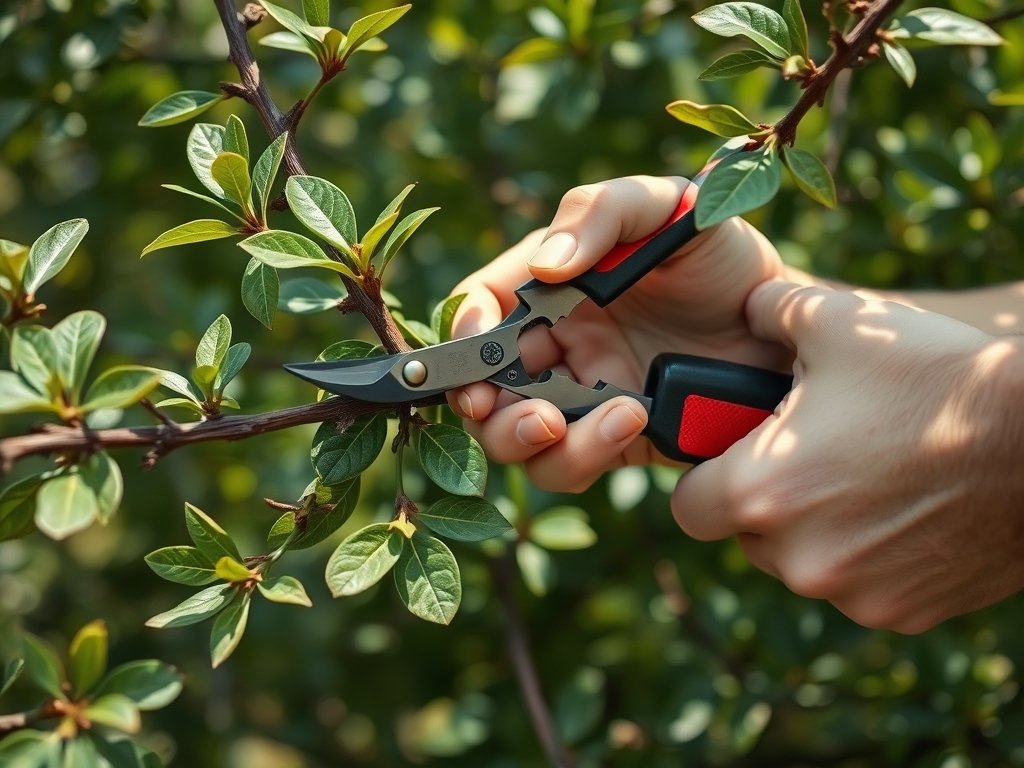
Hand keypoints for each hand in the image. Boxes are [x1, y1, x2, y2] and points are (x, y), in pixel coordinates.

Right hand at [448, 175, 789, 491]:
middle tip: (534, 412)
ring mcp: (581, 397)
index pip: (481, 307)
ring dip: (535, 440)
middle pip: (482, 389)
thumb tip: (546, 264)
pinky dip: (585, 452)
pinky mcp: (612, 440)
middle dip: (488, 409)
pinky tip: (633, 420)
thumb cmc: (721, 255)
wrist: (782, 327)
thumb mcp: (666, 207)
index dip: (464, 328)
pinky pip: (570, 463)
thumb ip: (602, 213)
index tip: (479, 340)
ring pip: (520, 439)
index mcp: (550, 287)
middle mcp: (555, 345)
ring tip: (599, 417)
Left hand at [675, 279, 1023, 631]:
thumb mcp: (839, 322)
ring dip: (815, 530)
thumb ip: (771, 312)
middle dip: (764, 500)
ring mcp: (853, 594)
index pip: (688, 508)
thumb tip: (745, 309)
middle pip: (746, 536)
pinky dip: (868, 556)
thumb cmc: (934, 376)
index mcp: (763, 491)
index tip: (731, 455)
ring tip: (861, 477)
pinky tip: (903, 510)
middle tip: (809, 456)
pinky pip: (858, 585)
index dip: (705, 477)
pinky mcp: (903, 613)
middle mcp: (798, 557)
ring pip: (801, 564)